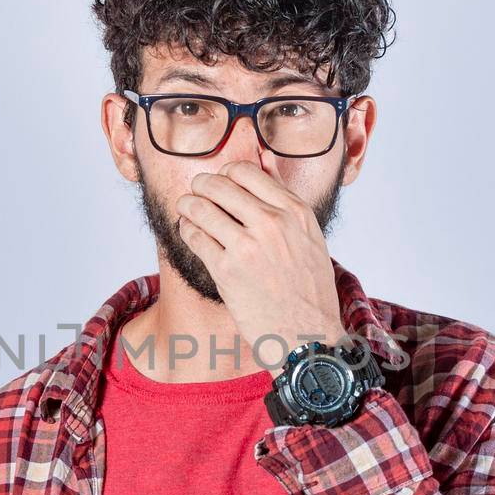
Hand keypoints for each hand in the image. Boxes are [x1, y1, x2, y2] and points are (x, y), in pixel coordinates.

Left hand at [174, 160, 347, 367]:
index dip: (226, 174)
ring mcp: (248, 246)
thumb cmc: (309, 289)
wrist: (308, 338)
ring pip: (200, 207)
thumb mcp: (309, 236)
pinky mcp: (226, 271)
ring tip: (186, 210)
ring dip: (187, 206)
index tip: (221, 184)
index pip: (247, 171)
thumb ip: (284, 195)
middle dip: (201, 186)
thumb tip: (264, 156)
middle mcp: (273, 224)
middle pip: (219, 185)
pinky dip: (186, 230)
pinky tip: (190, 233)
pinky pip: (193, 236)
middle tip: (196, 193)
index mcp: (296, 212)